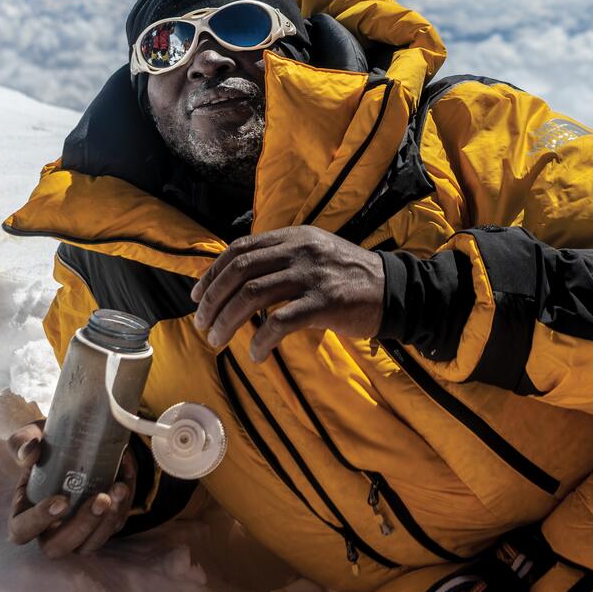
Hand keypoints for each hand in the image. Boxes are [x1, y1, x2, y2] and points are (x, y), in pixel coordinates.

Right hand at [6, 421, 136, 557]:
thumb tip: (31, 452)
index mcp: (23, 513)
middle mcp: (48, 530)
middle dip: (82, 525)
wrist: (74, 440)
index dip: (39, 521)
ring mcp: (76, 532)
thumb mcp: (30, 438)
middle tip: (101, 499)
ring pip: (90, 544)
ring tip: (120, 489)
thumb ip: (23, 443)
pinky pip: (114, 525)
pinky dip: (124, 504)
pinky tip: (126, 477)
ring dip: (108, 521)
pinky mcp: (101, 526)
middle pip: (59, 547)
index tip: (61, 500)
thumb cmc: (46, 445)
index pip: (22, 530)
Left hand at [191, 225, 385, 361]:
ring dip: (227, 321)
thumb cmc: (350, 278)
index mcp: (293, 237)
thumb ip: (282, 260)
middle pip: (240, 271)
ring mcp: (311, 275)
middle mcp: (299, 251)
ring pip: (252, 295)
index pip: (240, 249)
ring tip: (218, 340)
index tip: (197, 296)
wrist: (394, 291)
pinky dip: (261, 340)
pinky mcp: (324, 302)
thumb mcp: (315, 254)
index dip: (213, 273)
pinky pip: (280, 322)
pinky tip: (256, 354)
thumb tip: (239, 282)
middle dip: (213, 300)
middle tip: (202, 325)